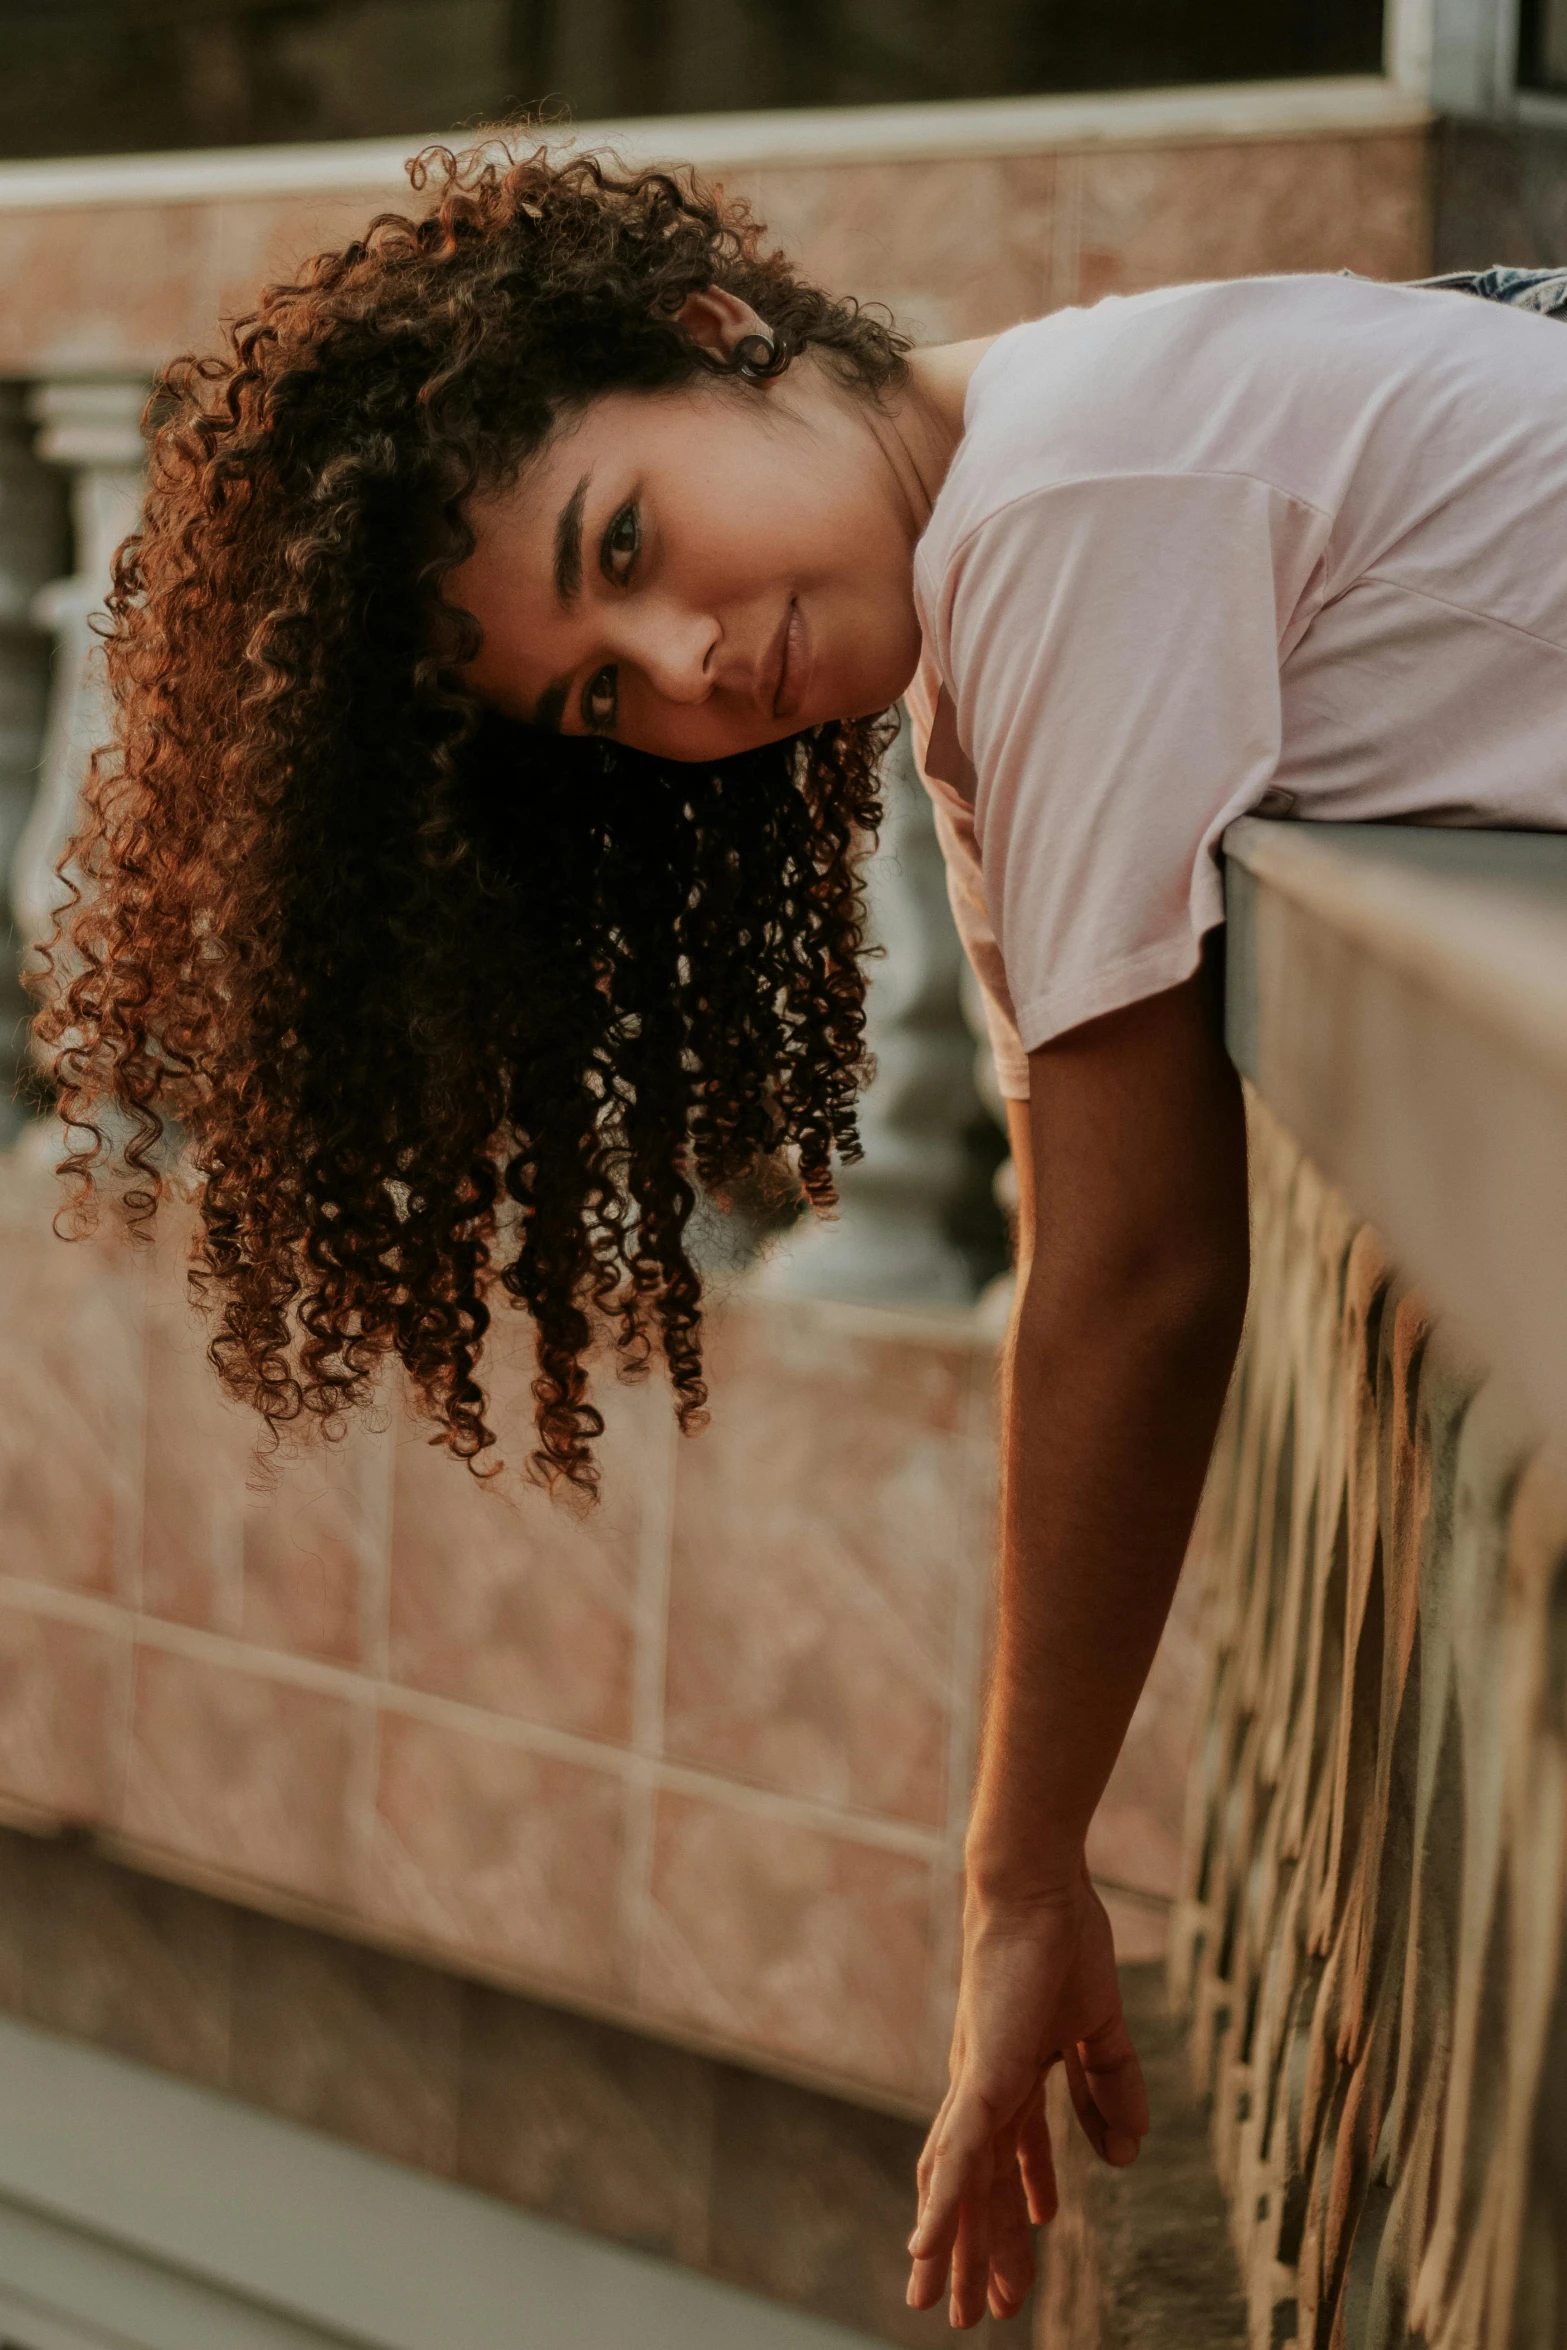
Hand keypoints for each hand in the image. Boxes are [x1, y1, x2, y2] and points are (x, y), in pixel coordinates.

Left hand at [906, 1862, 1147, 2327]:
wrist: (1036, 1883)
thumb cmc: (1062, 1937)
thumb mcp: (1101, 2027)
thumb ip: (1111, 2087)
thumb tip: (1123, 2156)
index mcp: (1013, 2072)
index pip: (1013, 2159)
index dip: (1020, 2208)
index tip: (1028, 2249)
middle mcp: (982, 2085)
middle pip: (978, 2186)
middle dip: (977, 2249)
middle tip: (972, 2313)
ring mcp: (976, 2083)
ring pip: (961, 2186)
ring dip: (953, 2248)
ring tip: (944, 2308)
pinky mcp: (980, 2075)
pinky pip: (958, 2154)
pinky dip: (941, 2204)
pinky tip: (921, 2247)